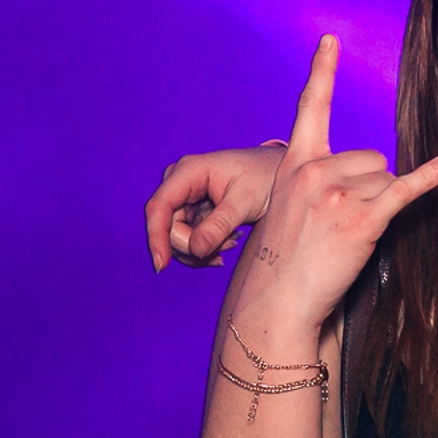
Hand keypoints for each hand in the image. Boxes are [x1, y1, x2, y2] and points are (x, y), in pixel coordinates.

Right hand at [146, 146, 286, 271]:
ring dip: (201, 249)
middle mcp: (180, 183)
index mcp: (188, 171)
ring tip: (232, 241)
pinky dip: (206, 248)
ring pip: (177, 237)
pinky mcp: (194, 212)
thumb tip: (195, 249)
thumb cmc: (266, 176)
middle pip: (168, 227)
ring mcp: (186, 198)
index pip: (159, 207)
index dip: (156, 237)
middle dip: (193, 246)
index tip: (161, 266)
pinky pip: (189, 239)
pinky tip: (228, 243)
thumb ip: (220, 225)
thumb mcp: (246, 201)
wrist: (281, 173)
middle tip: (228, 247)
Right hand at [233, 35, 437, 332]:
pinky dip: (429, 178)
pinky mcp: (362, 219)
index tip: (329, 39)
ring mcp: (338, 194)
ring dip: (380, 205)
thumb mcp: (287, 207)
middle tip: (343, 222)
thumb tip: (364, 170)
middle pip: (371, 157)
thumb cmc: (285, 259)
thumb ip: (315, 179)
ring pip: (386, 179)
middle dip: (369, 186)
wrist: (277, 298)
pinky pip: (404, 191)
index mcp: (295, 163)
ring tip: (349, 234)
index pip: (309, 107)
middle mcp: (315, 170)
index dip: (321, 71)